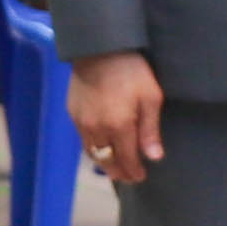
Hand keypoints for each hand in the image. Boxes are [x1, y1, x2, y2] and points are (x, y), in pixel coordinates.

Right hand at [73, 48, 167, 183]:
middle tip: (129, 177)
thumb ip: (150, 130)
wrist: (98, 48)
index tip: (141, 177)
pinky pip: (83, 139)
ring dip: (105, 163)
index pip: (127, 159)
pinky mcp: (72, 113)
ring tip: (115, 166)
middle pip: (107, 161)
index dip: (134, 171)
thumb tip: (154, 157)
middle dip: (119, 172)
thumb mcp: (150, 97)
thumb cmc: (131, 70)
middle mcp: (97, 130)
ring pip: (93, 153)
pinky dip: (94, 148)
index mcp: (118, 127)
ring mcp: (81, 122)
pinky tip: (101, 146)